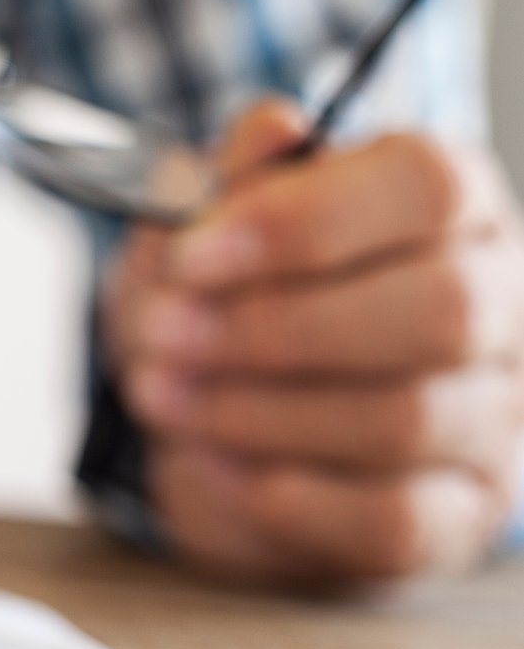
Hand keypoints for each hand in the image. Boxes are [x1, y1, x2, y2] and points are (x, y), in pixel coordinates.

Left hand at [108, 100, 523, 591]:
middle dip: (272, 328)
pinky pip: (388, 518)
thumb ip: (227, 177)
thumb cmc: (220, 302)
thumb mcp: (196, 228)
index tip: (188, 255)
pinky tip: (210, 462)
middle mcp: (504, 302)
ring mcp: (496, 416)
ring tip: (159, 392)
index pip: (426, 186)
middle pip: (437, 309)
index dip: (302, 221)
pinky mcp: (459, 514)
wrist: (213, 420)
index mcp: (451, 204)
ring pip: (404, 417)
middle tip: (160, 335)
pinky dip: (282, 494)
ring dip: (256, 411)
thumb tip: (271, 130)